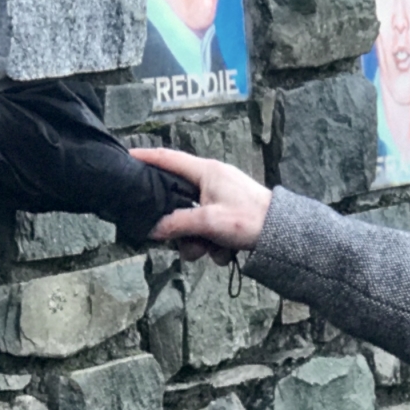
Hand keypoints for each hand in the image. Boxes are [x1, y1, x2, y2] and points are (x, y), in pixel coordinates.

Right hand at [133, 146, 272, 264]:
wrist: (282, 235)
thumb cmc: (249, 219)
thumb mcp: (207, 222)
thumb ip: (177, 224)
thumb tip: (153, 229)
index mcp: (206, 171)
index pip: (168, 158)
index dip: (146, 157)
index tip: (127, 157)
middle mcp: (212, 181)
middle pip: (178, 201)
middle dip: (179, 227)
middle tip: (181, 241)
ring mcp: (220, 198)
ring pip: (192, 222)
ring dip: (199, 242)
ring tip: (213, 250)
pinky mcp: (228, 215)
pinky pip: (208, 231)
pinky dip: (214, 245)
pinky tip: (226, 252)